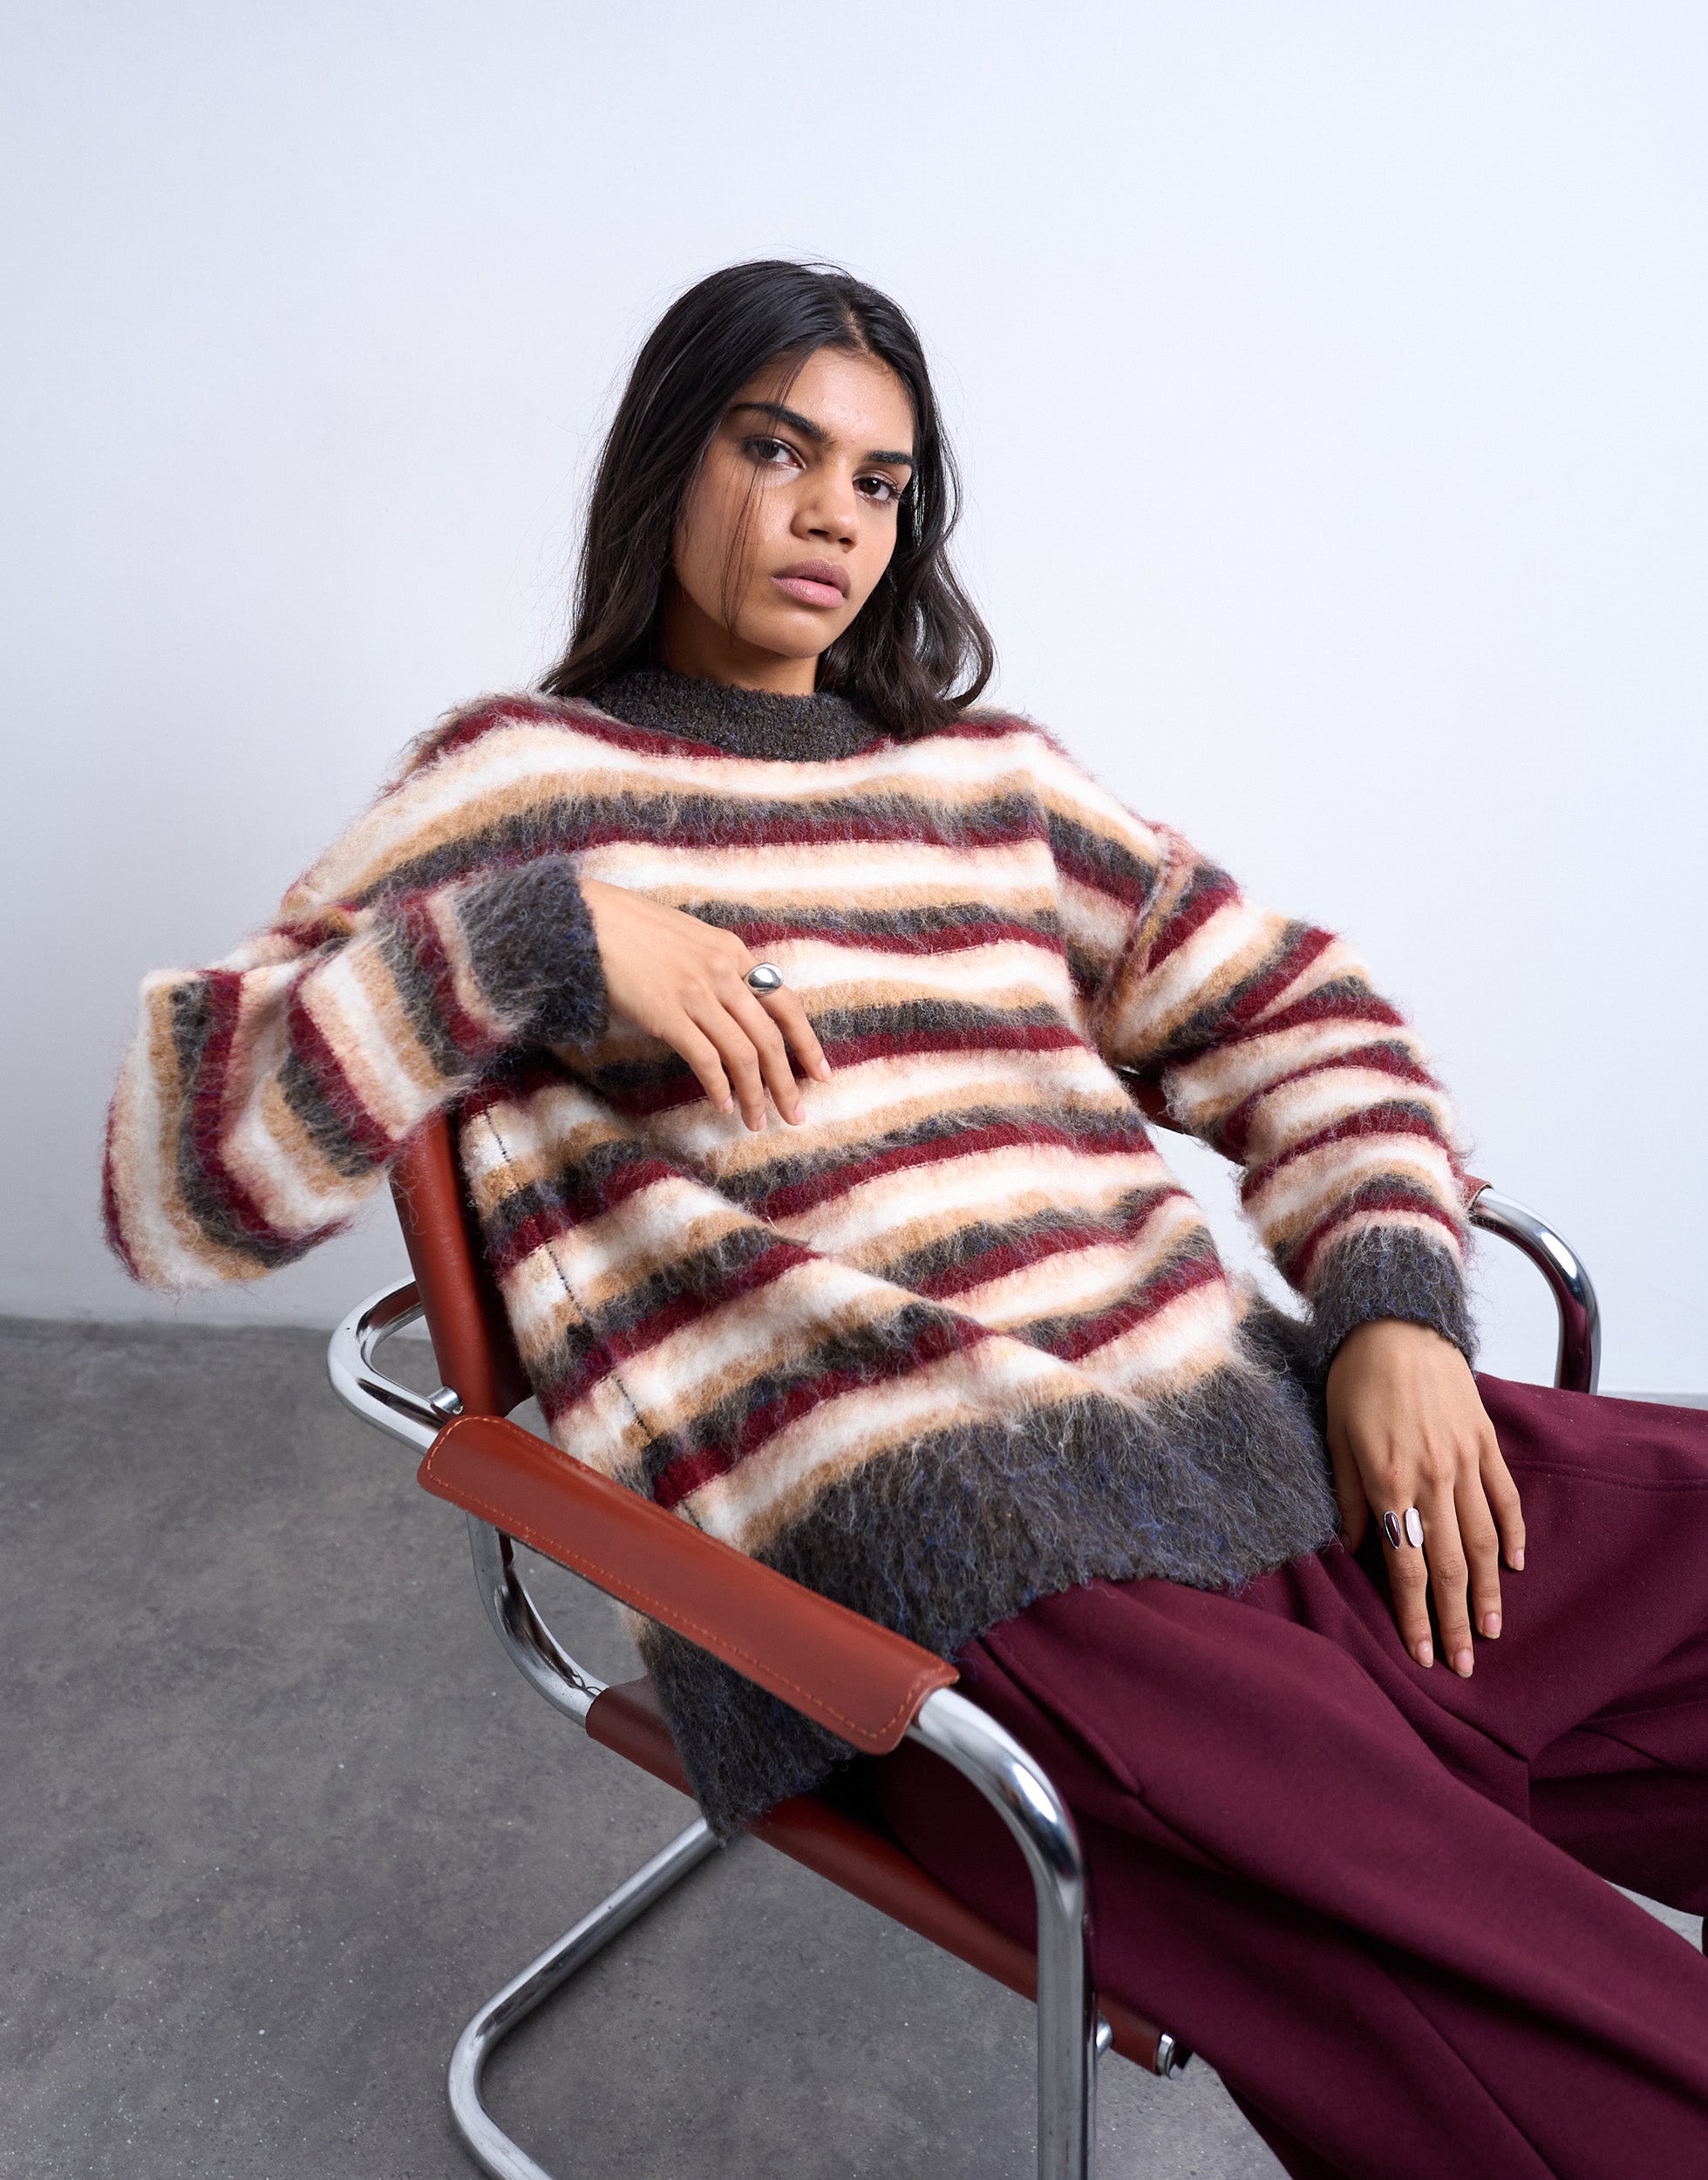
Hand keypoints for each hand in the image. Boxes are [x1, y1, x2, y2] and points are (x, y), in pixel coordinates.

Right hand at [580, 879, 829, 1130]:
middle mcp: (723, 973)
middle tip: (796, 1115)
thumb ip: (719, 969)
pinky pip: (705, 1058)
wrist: (588, 920)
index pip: (786, 1004)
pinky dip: (719, 1086)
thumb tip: (739, 1008)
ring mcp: (696, 994)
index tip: (820, 1074)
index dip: (807, 1043)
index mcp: (734, 952)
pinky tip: (723, 1105)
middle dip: (787, 1082)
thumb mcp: (693, 939)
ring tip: (758, 1121)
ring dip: (754, 1094)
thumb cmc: (635, 930)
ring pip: (742, 1054)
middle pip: (770, 1038)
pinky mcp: (667, 1014)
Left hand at [1325, 1320, 1524, 1677]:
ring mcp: (1466, 1461)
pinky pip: (1506, 1497)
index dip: (1415, 1616)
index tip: (1423, 1655)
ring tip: (1490, 1630)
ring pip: (1484, 1540)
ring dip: (1488, 1591)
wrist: (1396, 1322)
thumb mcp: (1334, 1438)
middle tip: (1465, 1665)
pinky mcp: (1486, 1442)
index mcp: (1390, 1482)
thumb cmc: (1355, 1380)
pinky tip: (1515, 1566)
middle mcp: (1433, 1478)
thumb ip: (1346, 1498)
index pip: (1407, 1567)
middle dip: (1455, 1620)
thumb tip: (1351, 1550)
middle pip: (1450, 1565)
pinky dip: (1514, 1534)